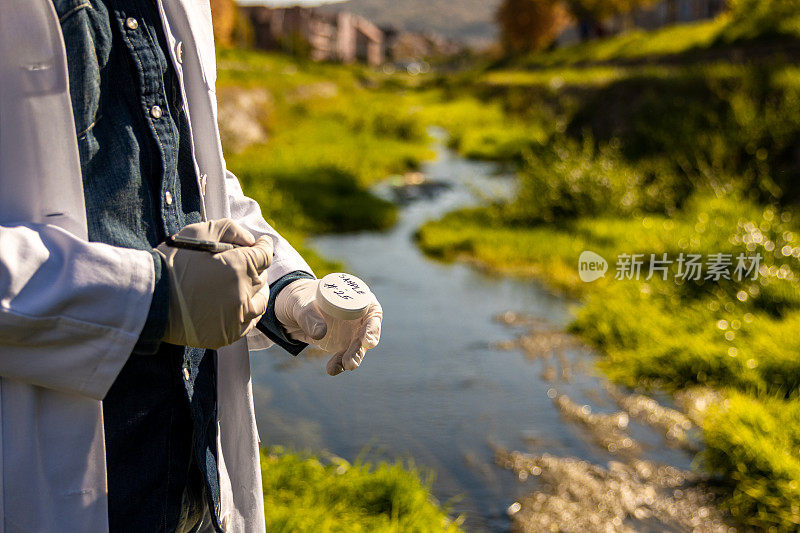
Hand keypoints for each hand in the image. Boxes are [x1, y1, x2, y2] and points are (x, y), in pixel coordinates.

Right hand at [156, 219, 272, 348]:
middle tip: (248, 265)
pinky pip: (247, 324)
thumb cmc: (171, 263)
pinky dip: (246, 313)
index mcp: (239, 267)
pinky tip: (238, 306)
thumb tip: (251, 241)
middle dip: (257, 269)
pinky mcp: (227, 335)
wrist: (148, 300)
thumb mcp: (198, 232)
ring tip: (247, 286)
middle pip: (262, 279)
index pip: (265, 255)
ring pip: (259, 303)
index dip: (263, 247)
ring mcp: (236, 318)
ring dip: (256, 292)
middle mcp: (242, 294)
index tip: (261, 245)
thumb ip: (230, 229)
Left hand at [275, 278, 382, 375]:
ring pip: (357, 347)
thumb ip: (309, 316)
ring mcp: (351, 331)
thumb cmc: (298, 297)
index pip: (372, 311)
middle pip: (366, 333)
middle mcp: (357, 315)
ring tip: (344, 366)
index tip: (367, 340)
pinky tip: (332, 369)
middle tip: (351, 361)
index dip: (373, 326)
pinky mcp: (341, 344)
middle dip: (360, 349)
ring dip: (352, 358)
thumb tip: (320, 333)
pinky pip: (344, 356)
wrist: (289, 311)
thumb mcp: (299, 303)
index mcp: (354, 297)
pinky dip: (339, 364)